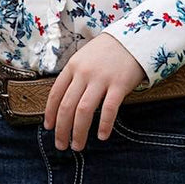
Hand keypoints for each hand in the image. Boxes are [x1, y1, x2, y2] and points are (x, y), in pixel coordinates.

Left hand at [43, 35, 147, 150]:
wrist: (135, 37)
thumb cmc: (108, 51)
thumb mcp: (84, 58)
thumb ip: (74, 77)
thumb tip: (63, 103)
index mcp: (72, 67)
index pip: (55, 94)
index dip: (50, 113)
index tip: (49, 128)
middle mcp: (84, 73)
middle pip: (67, 106)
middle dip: (62, 129)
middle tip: (61, 145)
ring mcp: (101, 79)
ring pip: (84, 111)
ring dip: (79, 132)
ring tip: (77, 146)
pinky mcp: (120, 84)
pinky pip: (109, 109)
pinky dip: (104, 125)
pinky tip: (102, 136)